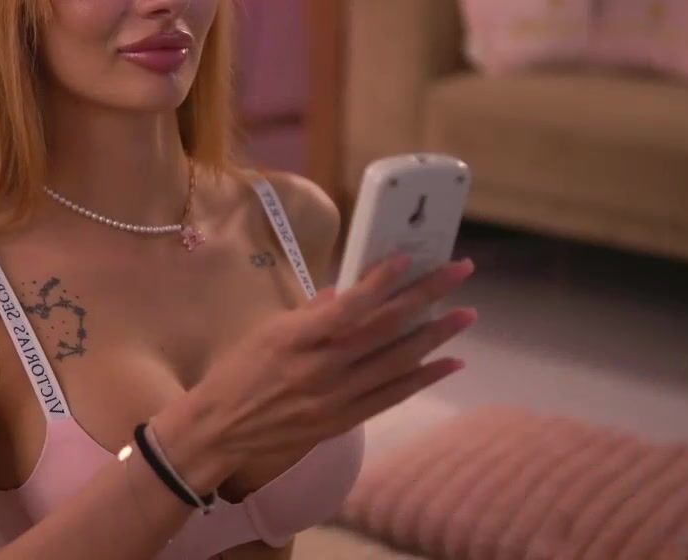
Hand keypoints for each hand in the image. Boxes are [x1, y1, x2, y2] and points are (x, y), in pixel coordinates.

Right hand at [164, 255, 475, 486]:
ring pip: (397, 361)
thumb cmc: (239, 372)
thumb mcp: (267, 330)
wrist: (221, 428)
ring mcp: (336, 397)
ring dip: (436, 336)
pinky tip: (449, 362)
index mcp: (297, 338)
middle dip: (427, 296)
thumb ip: (311, 311)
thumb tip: (349, 291)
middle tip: (459, 271)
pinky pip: (392, 396)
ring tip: (466, 315)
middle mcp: (321, 368)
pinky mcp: (343, 421)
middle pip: (384, 328)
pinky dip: (423, 378)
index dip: (381, 281)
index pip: (348, 305)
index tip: (408, 258)